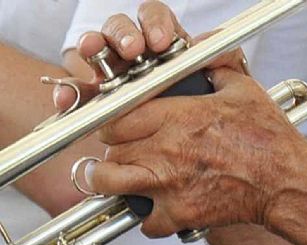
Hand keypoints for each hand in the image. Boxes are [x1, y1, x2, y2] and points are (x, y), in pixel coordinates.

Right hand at [54, 0, 245, 112]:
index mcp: (164, 44)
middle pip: (121, 29)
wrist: (188, 150)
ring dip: (93, 47)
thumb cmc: (205, 114)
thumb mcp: (225, 88)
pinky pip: (76, 90)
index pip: (155, 19)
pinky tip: (66, 98)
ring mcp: (112, 74)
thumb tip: (210, 43)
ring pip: (96, 51)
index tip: (160, 41)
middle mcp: (135, 54)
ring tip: (93, 54)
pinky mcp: (94, 99)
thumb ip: (225, 62)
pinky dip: (68, 92)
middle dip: (124, 34)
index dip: (155, 24)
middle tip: (132, 49)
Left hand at [88, 67, 306, 236]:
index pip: (114, 115)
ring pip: (110, 183)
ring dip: (113, 182)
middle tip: (125, 152)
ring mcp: (169, 184)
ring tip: (123, 181)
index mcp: (175, 116)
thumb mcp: (244, 91)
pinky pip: (146, 223)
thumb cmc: (269, 139)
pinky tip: (158, 211)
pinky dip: (149, 220)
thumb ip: (217, 66)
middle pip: (108, 149)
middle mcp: (165, 149)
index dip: (112, 120)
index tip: (120, 125)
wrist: (285, 183)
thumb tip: (206, 50)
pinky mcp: (181, 213)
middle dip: (113, 150)